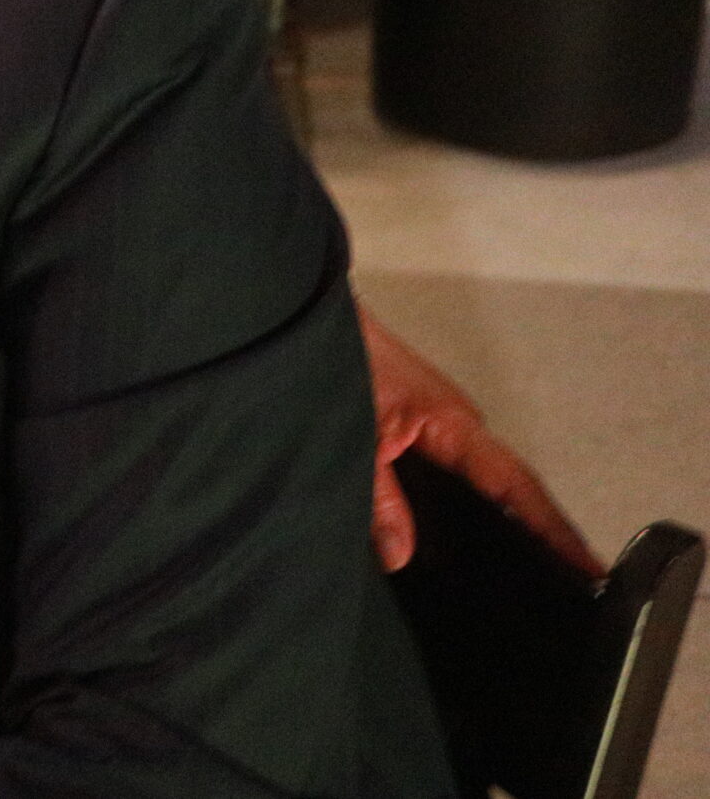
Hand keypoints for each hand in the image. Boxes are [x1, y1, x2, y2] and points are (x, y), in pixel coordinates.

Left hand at [359, 303, 603, 577]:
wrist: (310, 315)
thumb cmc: (340, 356)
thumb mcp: (358, 435)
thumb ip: (379, 497)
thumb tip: (401, 554)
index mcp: (455, 426)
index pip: (518, 488)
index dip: (554, 530)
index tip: (589, 567)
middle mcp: (458, 425)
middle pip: (510, 490)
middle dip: (538, 537)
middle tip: (568, 585)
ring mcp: (439, 424)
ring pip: (479, 483)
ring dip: (499, 521)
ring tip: (525, 573)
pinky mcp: (416, 424)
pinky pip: (451, 472)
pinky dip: (460, 503)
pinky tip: (454, 535)